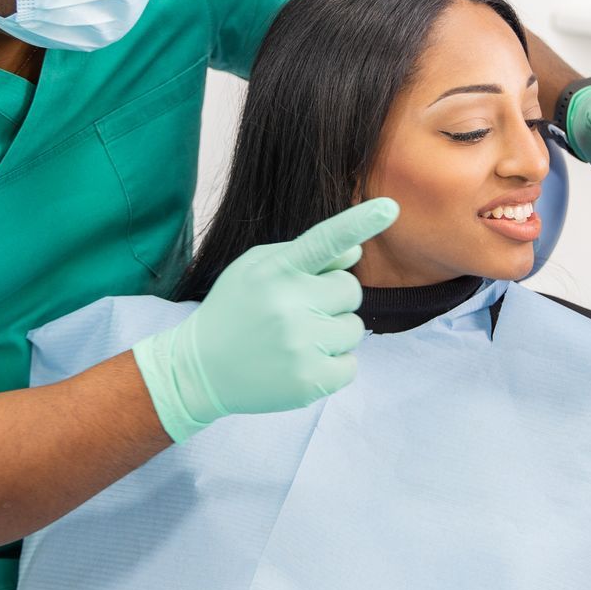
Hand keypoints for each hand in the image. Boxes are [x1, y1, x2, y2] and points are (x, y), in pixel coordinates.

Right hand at [133, 198, 398, 441]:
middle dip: (333, 299)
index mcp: (275, 271)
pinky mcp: (308, 381)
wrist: (200, 370)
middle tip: (300, 311)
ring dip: (334, 333)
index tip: (390, 208)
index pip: (324, 240)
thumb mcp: (256, 269)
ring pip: (354, 329)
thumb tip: (355, 250)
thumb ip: (306, 256)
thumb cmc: (235, 310)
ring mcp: (299, 345)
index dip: (359, 223)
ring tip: (297, 340)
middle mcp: (288, 305)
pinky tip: (302, 364)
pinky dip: (334, 365)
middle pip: (351, 290)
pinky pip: (351, 365)